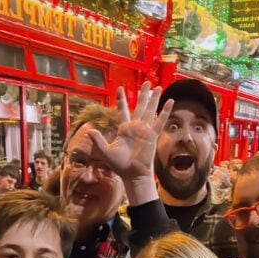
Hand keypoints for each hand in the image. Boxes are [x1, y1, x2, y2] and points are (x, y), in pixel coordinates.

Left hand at [88, 82, 173, 199]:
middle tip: (146, 83)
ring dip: (154, 99)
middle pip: (140, 106)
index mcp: (124, 129)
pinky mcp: (152, 135)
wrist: (132, 174)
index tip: (120, 88)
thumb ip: (98, 140)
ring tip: (158, 87)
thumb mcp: (105, 152)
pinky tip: (169, 101)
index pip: (123, 110)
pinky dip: (164, 112)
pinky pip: (159, 121)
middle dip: (143, 95)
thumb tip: (89, 130)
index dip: (122, 100)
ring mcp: (145, 130)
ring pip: (150, 110)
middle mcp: (135, 127)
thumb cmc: (120, 165)